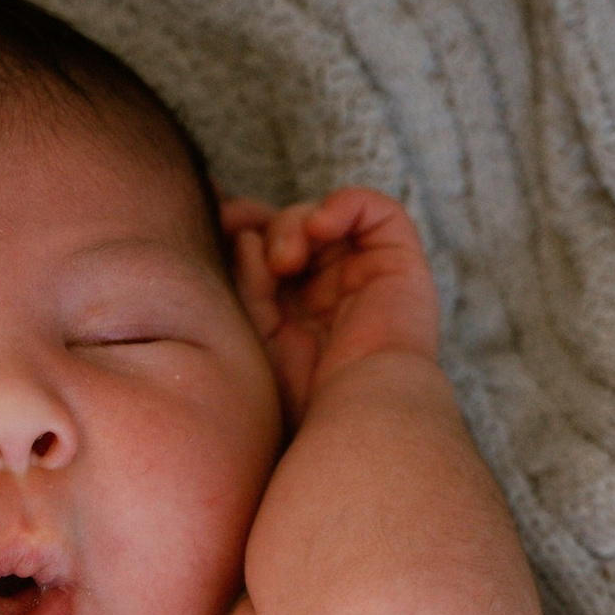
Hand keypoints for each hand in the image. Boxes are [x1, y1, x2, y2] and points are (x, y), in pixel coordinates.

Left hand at [223, 187, 440, 421]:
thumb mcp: (256, 331)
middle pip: (290, 230)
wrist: (358, 409)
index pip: (266, 252)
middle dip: (263, 226)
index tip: (217, 229)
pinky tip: (318, 229)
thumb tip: (242, 234)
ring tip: (285, 261)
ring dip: (293, 224)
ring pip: (322, 217)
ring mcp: (362, 274)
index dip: (242, 231)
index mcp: (295, 311)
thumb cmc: (305, 389)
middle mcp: (329, 290)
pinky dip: (342, 204)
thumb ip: (247, 281)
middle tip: (242, 236)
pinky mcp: (397, 261)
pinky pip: (373, 208)